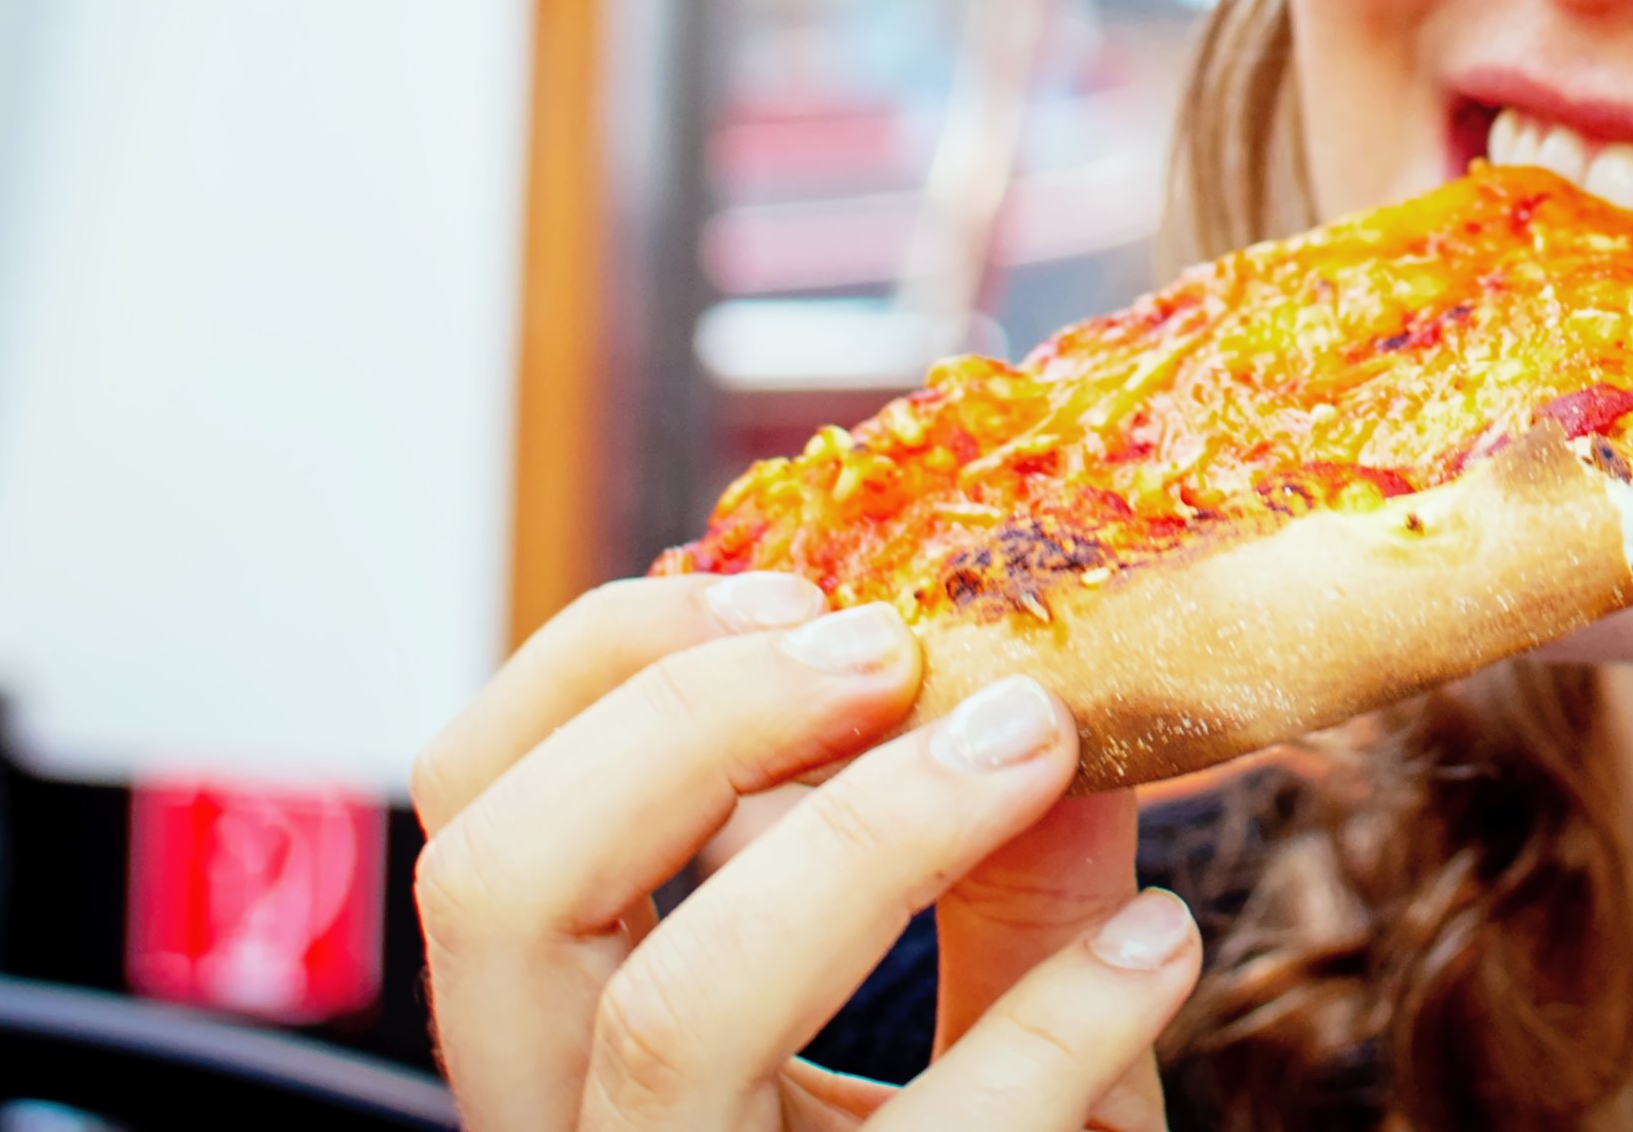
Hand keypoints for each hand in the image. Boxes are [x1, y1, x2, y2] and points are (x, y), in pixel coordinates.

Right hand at [412, 574, 1200, 1130]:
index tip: (791, 583)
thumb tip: (1058, 686)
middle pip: (495, 895)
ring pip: (667, 1023)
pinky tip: (1161, 950)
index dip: (601, 668)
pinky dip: (1047, 1025)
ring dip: (865, 840)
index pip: (471, 816)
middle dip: (687, 728)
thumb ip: (1004, 877)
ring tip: (1039, 744)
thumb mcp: (996, 1032)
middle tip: (892, 651)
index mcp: (584, 1050)